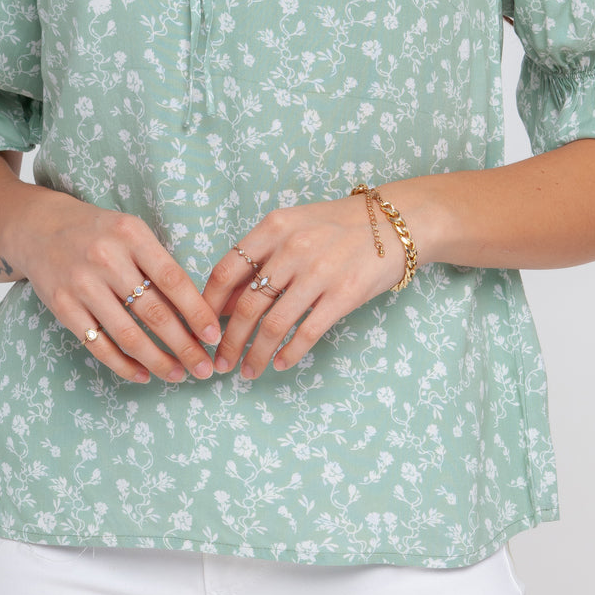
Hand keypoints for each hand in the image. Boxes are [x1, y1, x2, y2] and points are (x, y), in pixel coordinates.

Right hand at [7, 190, 221, 383]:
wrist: (39, 228)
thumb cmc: (99, 232)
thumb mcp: (131, 232)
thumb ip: (158, 263)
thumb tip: (197, 309)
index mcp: (132, 235)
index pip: (173, 279)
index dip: (197, 312)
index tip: (215, 336)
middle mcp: (107, 258)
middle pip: (154, 312)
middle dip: (184, 345)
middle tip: (204, 368)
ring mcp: (82, 284)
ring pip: (128, 334)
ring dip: (157, 360)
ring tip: (178, 374)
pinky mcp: (62, 306)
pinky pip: (98, 344)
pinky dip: (123, 365)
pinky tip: (142, 374)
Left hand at [202, 194, 404, 379]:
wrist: (393, 223)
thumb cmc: (336, 226)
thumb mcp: (292, 229)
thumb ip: (259, 261)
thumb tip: (226, 304)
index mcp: (273, 227)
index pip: (226, 271)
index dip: (208, 305)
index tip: (201, 329)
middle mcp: (293, 248)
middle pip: (247, 305)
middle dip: (229, 341)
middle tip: (220, 362)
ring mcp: (319, 272)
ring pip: (274, 325)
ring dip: (256, 355)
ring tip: (248, 371)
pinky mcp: (344, 295)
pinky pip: (307, 333)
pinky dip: (289, 354)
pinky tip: (281, 364)